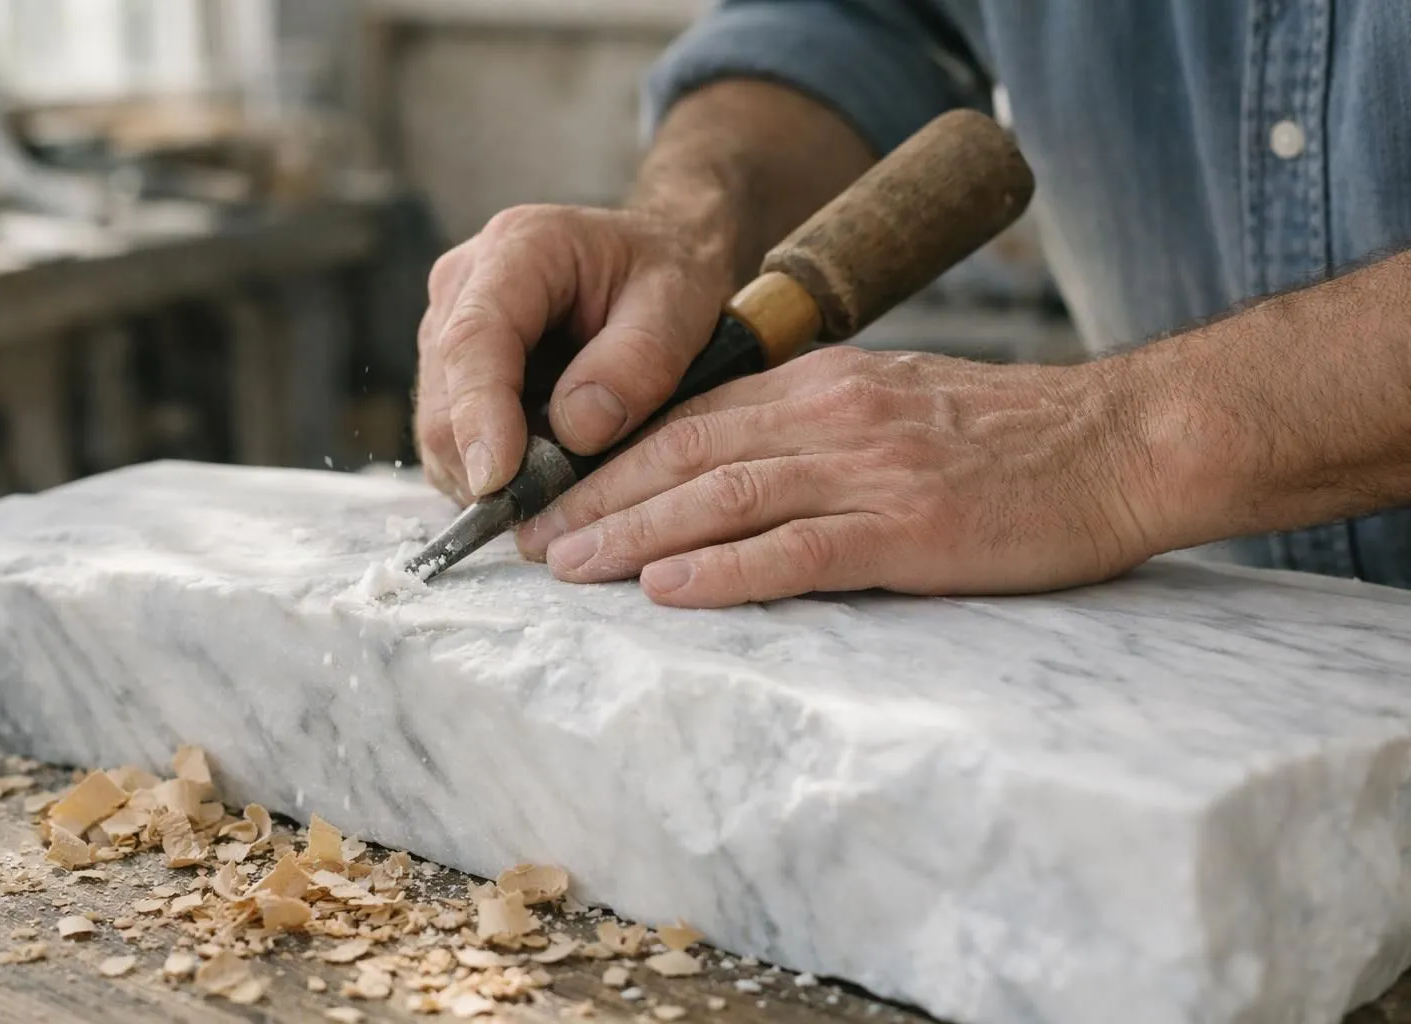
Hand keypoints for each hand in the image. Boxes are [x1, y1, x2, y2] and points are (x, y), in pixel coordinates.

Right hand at [413, 203, 733, 503]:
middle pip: (444, 397)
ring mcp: (445, 331)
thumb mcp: (680, 304)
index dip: (480, 416)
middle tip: (562, 501)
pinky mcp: (448, 374)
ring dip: (492, 473)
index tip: (498, 481)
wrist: (651, 263)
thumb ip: (638, 362)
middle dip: (490, 462)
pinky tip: (543, 470)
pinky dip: (492, 472)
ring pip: (440, 429)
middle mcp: (463, 285)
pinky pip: (452, 441)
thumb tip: (576, 429)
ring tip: (564, 480)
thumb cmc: (667, 276)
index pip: (475, 340)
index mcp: (519, 248)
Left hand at [515, 346, 1161, 606]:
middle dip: (597, 497)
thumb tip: (733, 469)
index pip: (688, 418)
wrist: (1119, 445)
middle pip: (684, 453)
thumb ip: (815, 428)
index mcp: (823, 385)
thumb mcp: (896, 406)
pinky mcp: (908, 528)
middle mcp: (830, 416)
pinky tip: (664, 590)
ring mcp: (867, 470)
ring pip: (721, 497)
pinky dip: (721, 570)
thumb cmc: (1009, 439)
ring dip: (633, 533)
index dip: (610, 459)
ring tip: (567, 566)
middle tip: (528, 540)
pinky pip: (794, 549)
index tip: (554, 494)